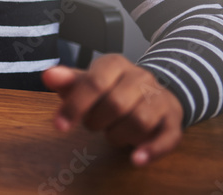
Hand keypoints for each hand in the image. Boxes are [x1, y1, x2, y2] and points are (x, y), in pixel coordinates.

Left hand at [42, 54, 183, 166]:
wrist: (153, 91)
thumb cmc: (112, 88)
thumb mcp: (88, 81)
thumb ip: (68, 81)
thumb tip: (48, 76)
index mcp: (115, 64)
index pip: (94, 82)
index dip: (75, 106)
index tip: (59, 126)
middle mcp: (140, 77)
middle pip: (116, 103)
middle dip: (97, 121)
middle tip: (93, 125)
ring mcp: (160, 98)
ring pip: (139, 121)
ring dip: (119, 136)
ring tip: (112, 133)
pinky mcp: (173, 120)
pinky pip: (167, 137)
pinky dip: (151, 150)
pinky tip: (136, 159)